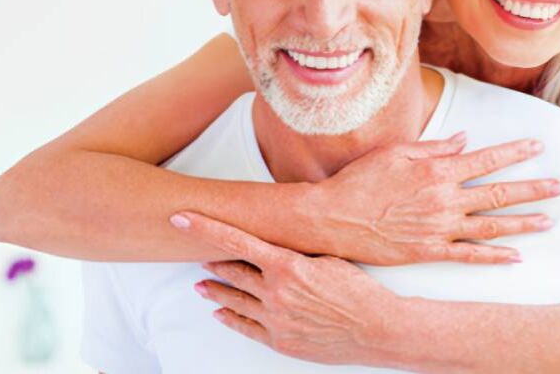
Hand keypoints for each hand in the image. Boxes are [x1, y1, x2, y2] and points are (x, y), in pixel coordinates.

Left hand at [176, 212, 401, 366]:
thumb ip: (297, 252)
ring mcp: (275, 319)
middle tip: (195, 251)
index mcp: (287, 266)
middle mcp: (276, 292)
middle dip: (212, 259)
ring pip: (234, 300)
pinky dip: (228, 317)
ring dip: (214, 289)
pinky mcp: (279, 341)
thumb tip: (277, 243)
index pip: (236, 241)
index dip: (206, 229)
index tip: (182, 218)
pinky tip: (219, 311)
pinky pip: (245, 327)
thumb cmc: (358, 290)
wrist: (376, 329)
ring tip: (199, 282)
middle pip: (233, 271)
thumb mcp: (328, 259)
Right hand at [307, 134, 559, 264]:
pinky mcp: (429, 252)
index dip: (515, 152)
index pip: (487, 159)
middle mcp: (444, 199)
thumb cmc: (360, 180)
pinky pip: (469, 255)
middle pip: (499, 193)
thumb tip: (464, 141)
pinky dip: (494, 256)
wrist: (332, 218)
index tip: (538, 146)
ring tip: (549, 220)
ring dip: (523, 222)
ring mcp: (439, 228)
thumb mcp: (395, 152)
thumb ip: (433, 147)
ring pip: (492, 226)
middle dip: (533, 189)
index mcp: (437, 170)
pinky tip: (515, 256)